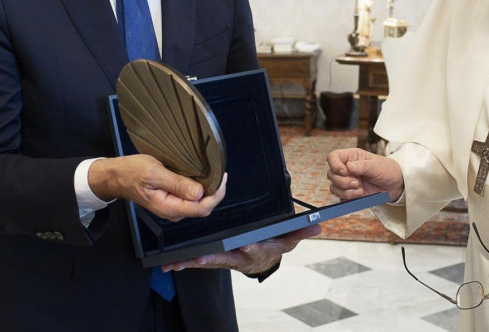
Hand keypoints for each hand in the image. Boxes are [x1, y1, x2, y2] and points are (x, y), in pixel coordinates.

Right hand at [87, 156, 225, 221]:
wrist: (116, 176)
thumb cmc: (132, 172)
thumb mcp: (154, 173)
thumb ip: (176, 184)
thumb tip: (199, 193)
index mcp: (168, 207)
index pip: (201, 208)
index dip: (216, 195)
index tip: (222, 177)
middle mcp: (173, 212)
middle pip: (203, 207)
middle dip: (214, 192)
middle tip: (220, 172)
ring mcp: (172, 208)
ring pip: (198, 203)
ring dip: (207, 191)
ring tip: (212, 173)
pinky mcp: (171, 201)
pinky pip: (190, 199)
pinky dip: (198, 189)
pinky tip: (200, 177)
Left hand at [161, 224, 321, 275]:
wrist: (260, 262)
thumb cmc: (272, 245)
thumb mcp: (288, 240)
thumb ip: (299, 232)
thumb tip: (317, 225)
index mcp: (257, 252)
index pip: (255, 250)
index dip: (251, 248)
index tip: (246, 245)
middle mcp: (239, 258)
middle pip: (226, 258)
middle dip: (214, 257)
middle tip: (202, 256)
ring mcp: (225, 260)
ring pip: (208, 261)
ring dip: (193, 262)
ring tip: (178, 262)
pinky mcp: (214, 259)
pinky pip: (199, 261)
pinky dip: (186, 262)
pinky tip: (172, 263)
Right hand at [326, 148, 403, 201]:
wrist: (395, 185)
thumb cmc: (387, 170)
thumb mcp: (376, 165)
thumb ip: (362, 166)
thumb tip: (348, 167)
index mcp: (351, 157)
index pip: (332, 157)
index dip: (334, 165)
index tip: (345, 172)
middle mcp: (346, 169)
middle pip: (331, 174)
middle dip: (343, 182)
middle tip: (357, 183)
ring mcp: (347, 181)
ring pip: (334, 188)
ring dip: (346, 192)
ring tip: (360, 191)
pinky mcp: (350, 193)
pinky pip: (340, 198)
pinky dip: (348, 199)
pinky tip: (360, 196)